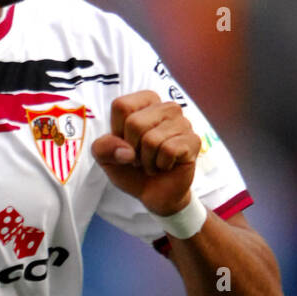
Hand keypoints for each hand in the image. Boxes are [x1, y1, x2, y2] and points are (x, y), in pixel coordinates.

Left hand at [91, 90, 200, 216]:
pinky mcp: (193, 140)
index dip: (117, 131)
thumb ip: (102, 147)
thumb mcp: (106, 158)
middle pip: (135, 123)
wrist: (154, 194)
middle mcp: (166, 107)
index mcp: (145, 102)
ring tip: (153, 162)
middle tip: (140, 157)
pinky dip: (161, 165)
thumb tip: (126, 150)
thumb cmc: (131, 169)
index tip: (125, 143)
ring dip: (147, 160)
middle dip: (132, 149)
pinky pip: (168, 150)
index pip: (121, 106)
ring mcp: (183, 122)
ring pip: (151, 140)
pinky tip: (166, 165)